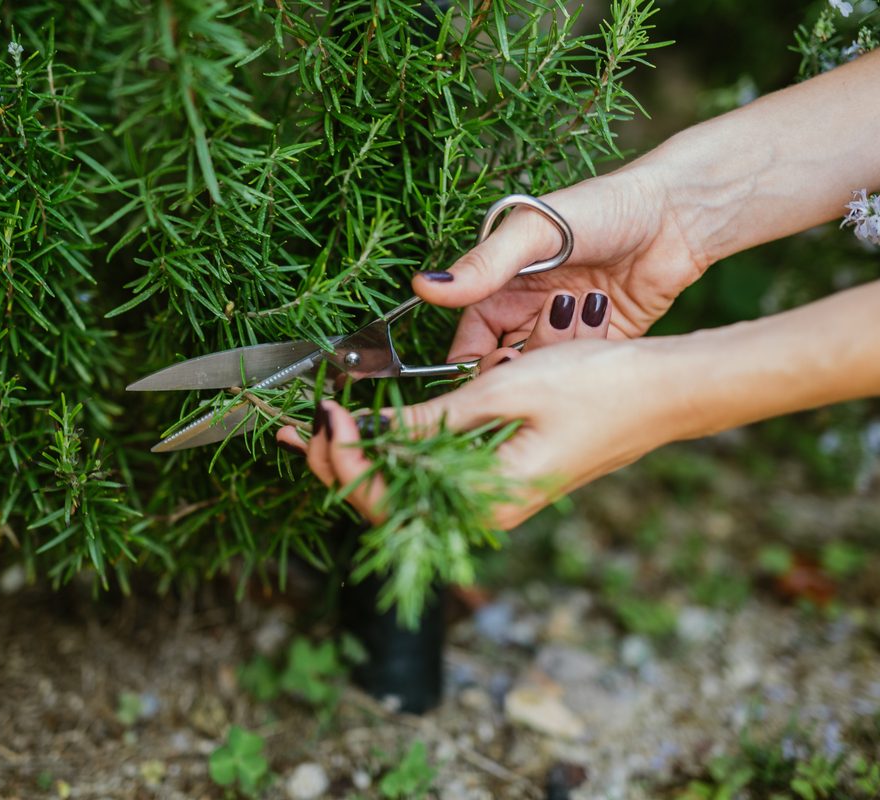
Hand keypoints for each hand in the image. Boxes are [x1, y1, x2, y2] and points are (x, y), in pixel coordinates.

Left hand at [278, 280, 879, 528]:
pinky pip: (430, 478)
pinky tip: (372, 431)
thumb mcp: (503, 394)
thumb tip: (370, 434)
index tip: (326, 413)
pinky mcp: (496, 478)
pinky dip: (393, 455)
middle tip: (303, 423)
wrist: (663, 392)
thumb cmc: (598, 389)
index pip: (387, 500)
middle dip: (336, 466)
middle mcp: (483, 512)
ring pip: (405, 494)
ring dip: (357, 462)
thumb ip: (433, 421)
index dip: (345, 459)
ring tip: (318, 428)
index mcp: (485, 501)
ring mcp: (490, 497)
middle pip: (387, 507)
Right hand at [412, 165, 708, 362]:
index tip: (495, 364)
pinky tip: (601, 321)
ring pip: (542, 374)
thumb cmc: (602, 208)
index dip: (473, 367)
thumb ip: (482, 265)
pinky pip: (580, 370)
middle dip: (518, 366)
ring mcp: (563, 333)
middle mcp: (525, 316)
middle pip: (503, 369)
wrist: (677, 213)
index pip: (468, 347)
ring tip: (577, 311)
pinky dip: (586, 358)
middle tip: (539, 348)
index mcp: (498, 291)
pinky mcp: (600, 345)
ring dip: (556, 354)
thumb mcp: (533, 233)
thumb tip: (424, 287)